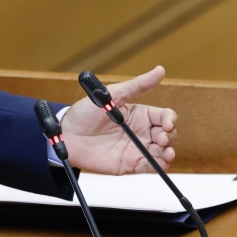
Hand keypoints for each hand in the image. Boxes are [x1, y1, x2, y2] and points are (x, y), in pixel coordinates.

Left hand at [58, 66, 176, 174]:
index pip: (163, 116)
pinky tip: (161, 163)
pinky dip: (158, 166)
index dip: (169, 120)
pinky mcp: (129, 164)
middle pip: (167, 135)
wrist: (66, 136)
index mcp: (140, 114)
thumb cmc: (85, 113)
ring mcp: (136, 148)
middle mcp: (141, 131)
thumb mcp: (113, 95)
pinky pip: (149, 167)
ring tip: (166, 153)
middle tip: (161, 138)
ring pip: (161, 152)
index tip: (167, 123)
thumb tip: (160, 70)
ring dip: (168, 153)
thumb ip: (137, 85)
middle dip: (169, 136)